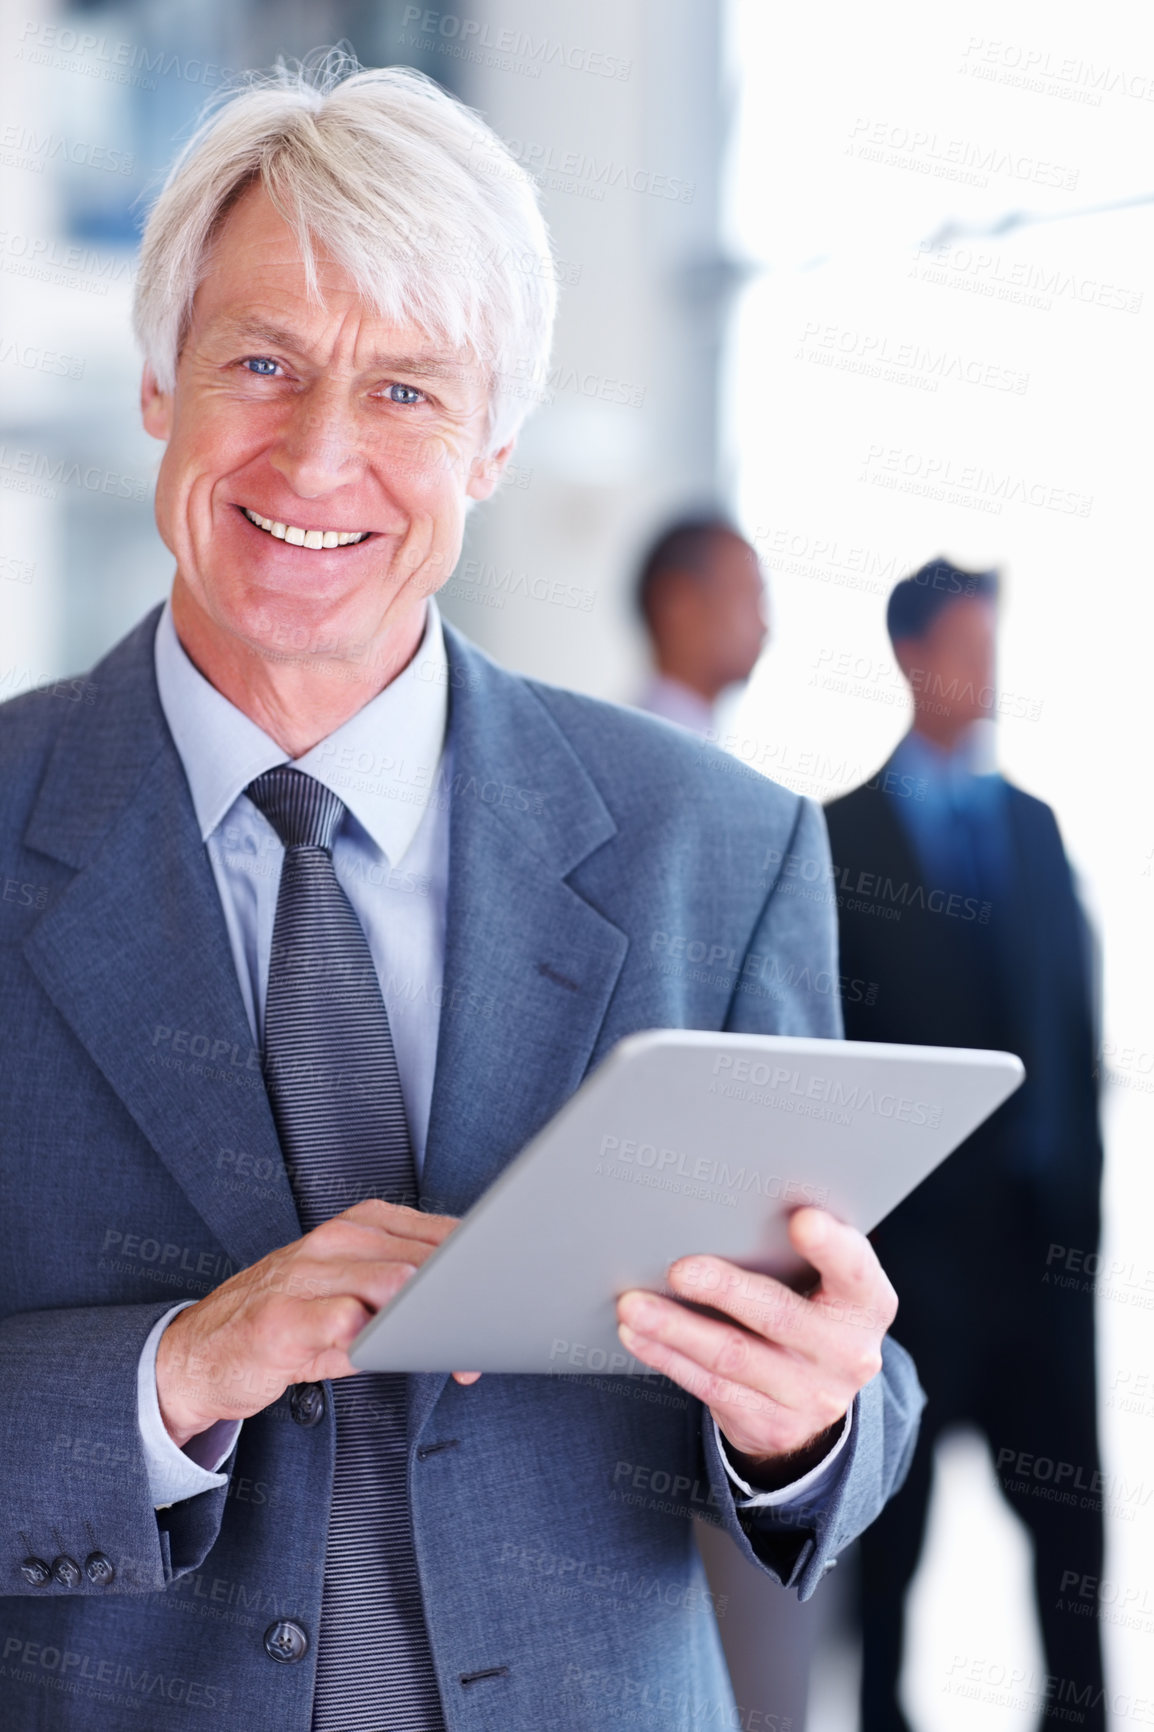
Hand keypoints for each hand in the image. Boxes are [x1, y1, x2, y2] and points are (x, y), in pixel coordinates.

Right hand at [156, 1199, 477, 1447]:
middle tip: (484, 1334)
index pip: (436, 1234)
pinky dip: (376, 1337)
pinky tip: (388, 1352)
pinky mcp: (282, 1318)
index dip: (474, 1269)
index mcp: (357, 1227)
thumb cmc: (283, 1324)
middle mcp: (333, 1241)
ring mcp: (305, 1275)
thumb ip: (403, 1299)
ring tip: (452, 1345)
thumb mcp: (349, 1302)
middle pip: (423, 1257)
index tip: (498, 1299)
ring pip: (392, 1281)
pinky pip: (343, 1321)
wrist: (198, 1354)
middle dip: (461, 1298)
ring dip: (430, 1318)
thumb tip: (467, 1314)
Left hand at [616, 1207, 897, 1486]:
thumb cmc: (812, 1309)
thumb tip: (721, 1211)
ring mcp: (811, 1394)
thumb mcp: (827, 1282)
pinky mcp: (772, 1422)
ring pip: (732, 1356)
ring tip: (634, 1305)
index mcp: (867, 1302)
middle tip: (679, 1269)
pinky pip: (710, 1386)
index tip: (801, 1220)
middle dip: (724, 1289)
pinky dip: (668, 1356)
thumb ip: (798, 1253)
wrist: (819, 1394)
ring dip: (675, 1329)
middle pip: (779, 1316)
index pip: (854, 1268)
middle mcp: (847, 1352)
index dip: (830, 1246)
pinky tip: (638, 1335)